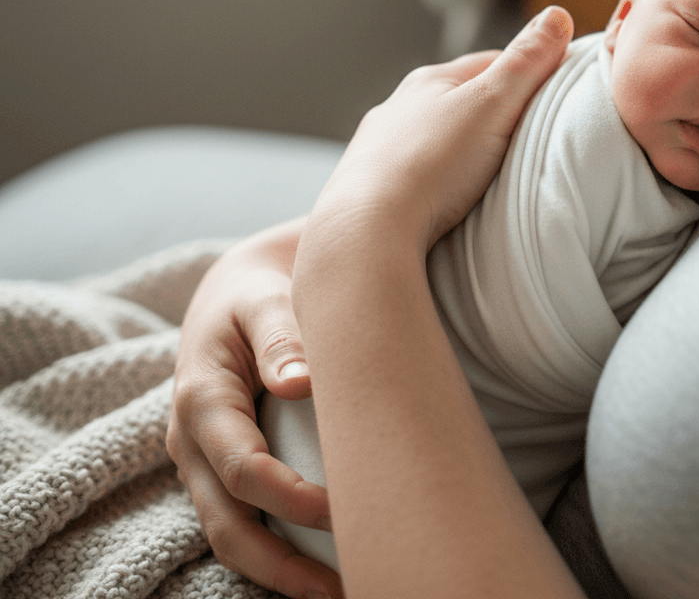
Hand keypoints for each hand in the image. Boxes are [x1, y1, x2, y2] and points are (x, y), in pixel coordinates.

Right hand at [167, 219, 343, 598]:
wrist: (236, 290)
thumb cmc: (257, 292)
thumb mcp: (264, 298)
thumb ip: (281, 334)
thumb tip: (299, 382)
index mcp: (201, 399)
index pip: (241, 469)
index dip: (289, 498)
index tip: (344, 510)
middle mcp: (193, 441)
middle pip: (228, 525)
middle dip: (282, 567)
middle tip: (345, 587)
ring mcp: (203, 461)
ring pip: (231, 535)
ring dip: (280, 572)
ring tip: (342, 590)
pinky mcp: (221, 468)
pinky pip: (241, 520)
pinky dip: (275, 551)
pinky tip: (323, 566)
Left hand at [305, 5, 572, 259]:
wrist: (368, 230)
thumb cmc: (431, 166)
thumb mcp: (492, 104)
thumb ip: (526, 62)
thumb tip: (557, 15)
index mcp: (430, 81)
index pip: (491, 63)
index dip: (529, 74)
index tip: (558, 93)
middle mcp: (399, 109)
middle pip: (460, 101)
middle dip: (494, 114)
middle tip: (530, 138)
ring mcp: (379, 149)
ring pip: (434, 139)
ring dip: (461, 150)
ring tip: (489, 174)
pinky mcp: (371, 190)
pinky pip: (414, 176)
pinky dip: (436, 181)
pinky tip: (446, 200)